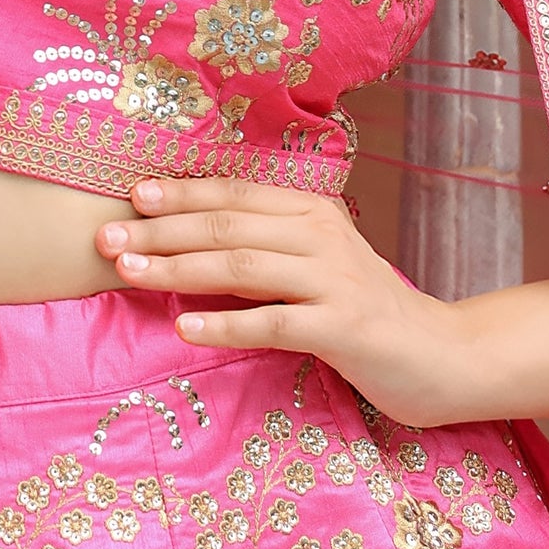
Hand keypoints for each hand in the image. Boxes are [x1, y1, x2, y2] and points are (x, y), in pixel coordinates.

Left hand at [96, 176, 548, 428]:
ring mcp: (334, 279)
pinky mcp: (342, 327)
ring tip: (130, 274)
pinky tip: (185, 328)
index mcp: (311, 210)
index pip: (233, 194)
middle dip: (161, 231)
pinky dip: (224, 322)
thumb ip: (265, 249)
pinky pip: (272, 321)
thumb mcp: (316, 265)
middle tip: (106, 240)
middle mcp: (321, 234)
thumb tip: (187, 245)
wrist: (443, 356)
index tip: (129, 197)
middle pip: (228, 225)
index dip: (180, 193)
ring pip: (242, 265)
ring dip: (178, 269)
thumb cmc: (365, 312)